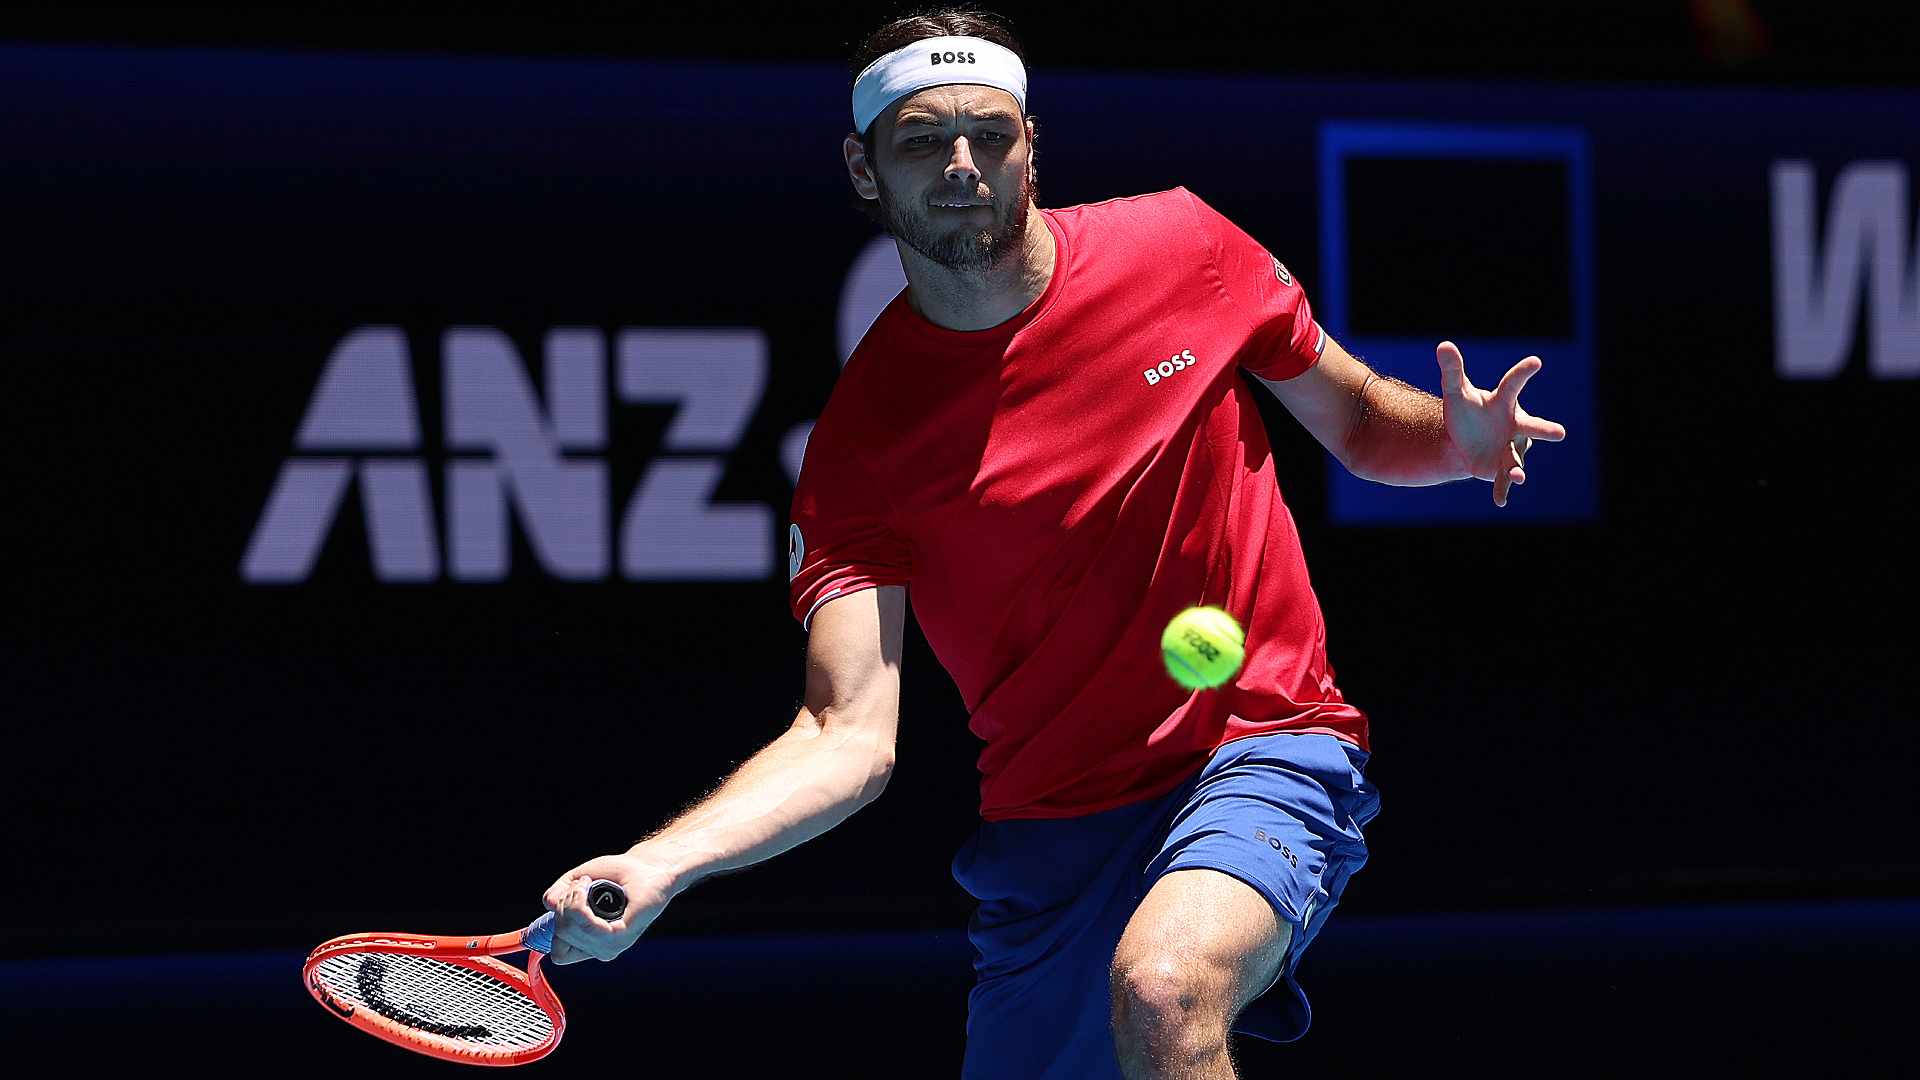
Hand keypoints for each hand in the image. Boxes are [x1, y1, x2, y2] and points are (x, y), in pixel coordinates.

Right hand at [540, 848, 677, 964]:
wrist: (646, 865)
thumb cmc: (617, 874)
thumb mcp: (577, 881)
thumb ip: (558, 895)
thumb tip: (549, 904)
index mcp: (590, 943)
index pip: (558, 952)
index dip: (556, 922)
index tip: (570, 896)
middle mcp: (599, 949)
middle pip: (560, 934)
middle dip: (563, 903)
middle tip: (583, 883)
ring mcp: (610, 945)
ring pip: (568, 931)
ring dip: (572, 900)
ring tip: (588, 883)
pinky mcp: (621, 936)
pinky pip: (588, 928)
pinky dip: (581, 905)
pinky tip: (590, 887)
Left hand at [1434, 341, 1567, 506]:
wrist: (1465, 440)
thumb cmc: (1466, 411)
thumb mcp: (1455, 391)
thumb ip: (1452, 370)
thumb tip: (1443, 345)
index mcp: (1504, 401)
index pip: (1512, 384)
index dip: (1523, 373)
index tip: (1535, 361)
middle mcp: (1515, 425)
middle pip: (1532, 426)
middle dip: (1544, 430)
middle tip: (1559, 433)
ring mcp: (1511, 448)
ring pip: (1517, 458)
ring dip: (1517, 467)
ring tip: (1517, 475)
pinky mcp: (1501, 468)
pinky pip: (1503, 480)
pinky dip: (1502, 490)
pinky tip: (1500, 501)